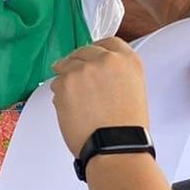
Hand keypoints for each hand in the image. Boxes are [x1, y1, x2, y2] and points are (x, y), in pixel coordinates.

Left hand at [52, 39, 149, 158]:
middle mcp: (107, 59)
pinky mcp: (66, 82)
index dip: (96, 50)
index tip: (90, 57)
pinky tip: (72, 111)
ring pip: (66, 67)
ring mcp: (84, 69)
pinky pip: (56, 84)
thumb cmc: (126, 128)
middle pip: (84, 51)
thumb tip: (95, 71)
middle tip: (76, 80)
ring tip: (76, 102)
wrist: (115, 146)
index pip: (108, 43)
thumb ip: (116, 74)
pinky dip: (60, 96)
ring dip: (67, 81)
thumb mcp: (133, 89)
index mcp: (128, 60)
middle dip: (78, 63)